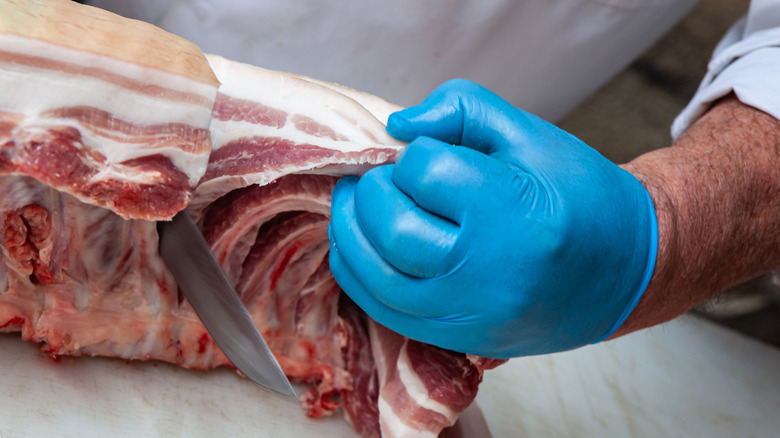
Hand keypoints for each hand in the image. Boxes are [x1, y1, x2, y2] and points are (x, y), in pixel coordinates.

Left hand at [328, 79, 657, 357]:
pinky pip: (389, 313)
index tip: (425, 152)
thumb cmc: (583, 197)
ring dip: (352, 233)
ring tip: (356, 203)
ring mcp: (474, 316)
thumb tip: (398, 125)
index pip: (427, 171)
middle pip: (393, 228)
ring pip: (378, 278)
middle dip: (372, 193)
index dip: (415, 153)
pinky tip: (361, 246)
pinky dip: (362, 276)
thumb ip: (462, 110)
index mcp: (515, 213)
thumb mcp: (531, 134)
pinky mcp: (463, 339)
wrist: (627, 270)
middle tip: (379, 176)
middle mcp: (490, 274)